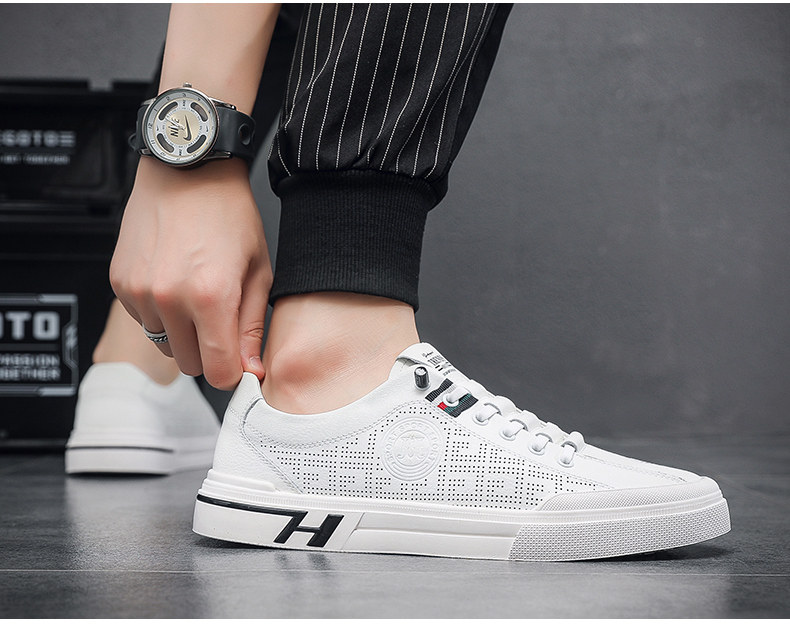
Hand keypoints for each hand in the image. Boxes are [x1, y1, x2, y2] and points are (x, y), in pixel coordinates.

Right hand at [110, 158, 271, 389]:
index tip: (238, 362)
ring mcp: (139, 291)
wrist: (188, 170)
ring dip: (182, 331)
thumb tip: (250, 370)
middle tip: (221, 318)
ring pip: (165, 344)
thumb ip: (253, 326)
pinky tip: (175, 280)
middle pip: (189, 364)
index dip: (232, 373)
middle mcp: (169, 298)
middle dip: (208, 351)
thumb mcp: (258, 271)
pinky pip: (143, 320)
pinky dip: (160, 311)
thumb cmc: (229, 214)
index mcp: (210, 298)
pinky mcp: (121, 282)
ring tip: (196, 292)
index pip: (217, 373)